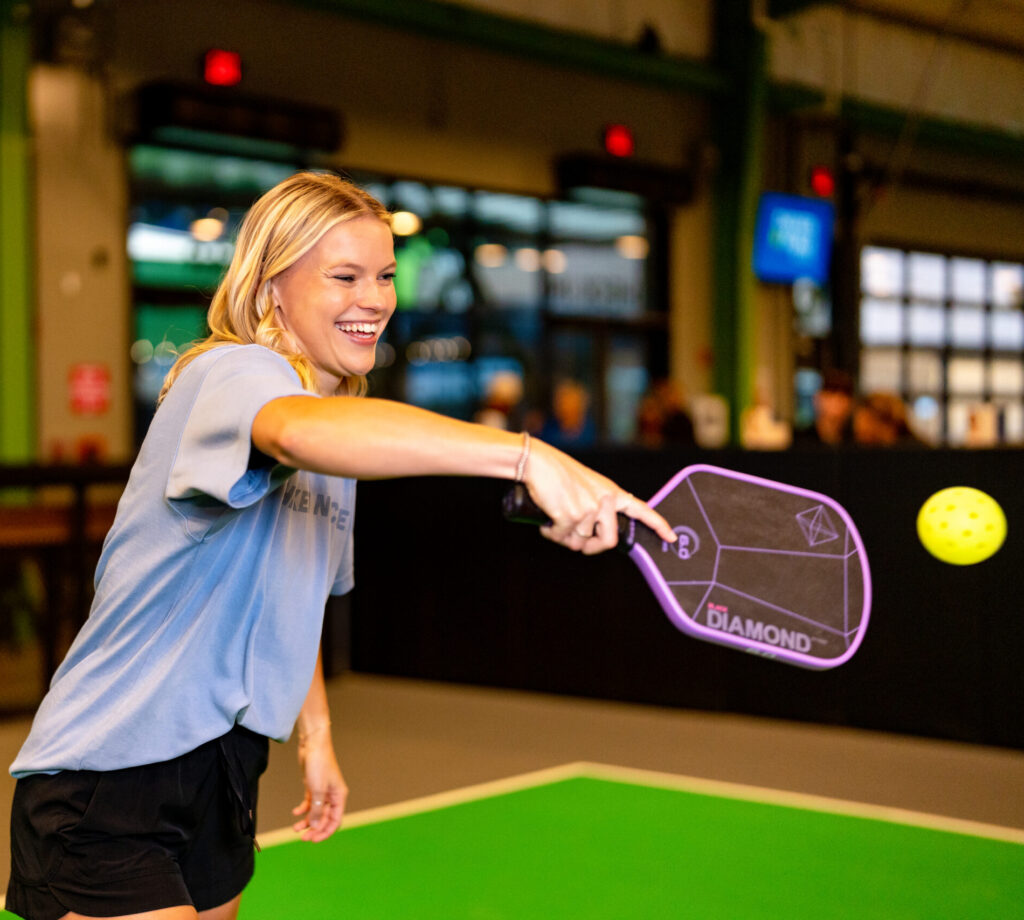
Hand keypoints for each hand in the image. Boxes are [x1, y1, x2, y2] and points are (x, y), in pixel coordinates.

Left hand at [293, 730, 346, 841]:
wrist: (313, 744)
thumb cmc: (319, 763)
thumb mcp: (318, 789)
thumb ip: (316, 809)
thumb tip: (315, 827)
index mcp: (339, 796)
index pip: (335, 820)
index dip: (325, 832)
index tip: (313, 840)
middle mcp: (332, 795)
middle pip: (324, 818)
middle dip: (314, 828)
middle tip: (302, 837)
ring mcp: (322, 791)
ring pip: (316, 812)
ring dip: (307, 821)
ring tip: (295, 828)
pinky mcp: (313, 786)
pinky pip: (309, 803)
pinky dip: (302, 809)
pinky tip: (295, 812)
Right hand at [523, 439, 676, 553]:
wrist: (539, 462)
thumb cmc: (559, 473)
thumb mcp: (588, 486)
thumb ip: (597, 506)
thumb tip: (591, 535)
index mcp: (612, 493)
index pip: (641, 510)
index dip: (658, 525)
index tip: (671, 536)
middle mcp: (604, 501)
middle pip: (609, 541)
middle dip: (592, 548)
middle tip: (578, 543)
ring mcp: (588, 509)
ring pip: (580, 542)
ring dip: (564, 537)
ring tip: (555, 520)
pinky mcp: (570, 516)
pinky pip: (561, 538)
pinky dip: (551, 534)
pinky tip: (546, 522)